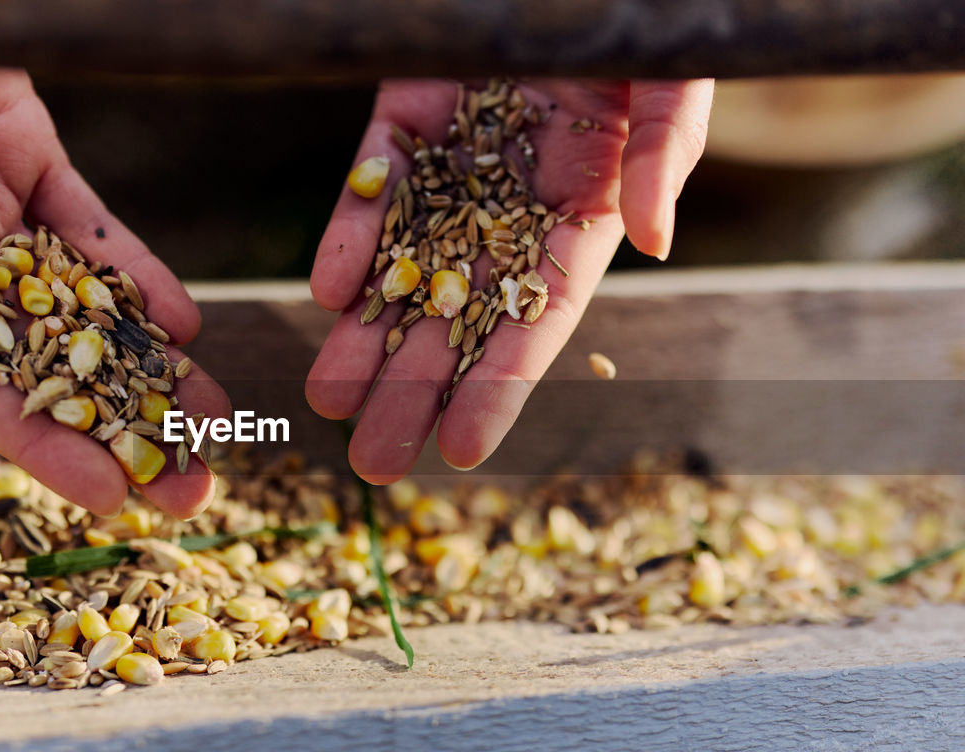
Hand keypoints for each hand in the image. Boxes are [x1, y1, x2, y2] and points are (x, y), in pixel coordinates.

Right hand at [0, 55, 227, 517]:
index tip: (111, 495)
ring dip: (145, 364)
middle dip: (116, 427)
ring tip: (208, 417)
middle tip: (188, 486)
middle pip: (42, 366)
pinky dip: (138, 275)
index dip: (40, 444)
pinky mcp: (30, 161)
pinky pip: (92, 232)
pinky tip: (186, 320)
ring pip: (81, 307)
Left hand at [306, 79, 712, 482]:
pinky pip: (375, 184)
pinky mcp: (407, 118)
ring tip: (325, 398)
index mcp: (584, 213)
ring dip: (363, 334)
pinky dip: (350, 234)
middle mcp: (512, 205)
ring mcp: (455, 164)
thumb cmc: (642, 17)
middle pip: (456, 312)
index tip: (462, 450)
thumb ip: (666, 155)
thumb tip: (658, 243)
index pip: (538, 318)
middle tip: (371, 462)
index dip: (501, 385)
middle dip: (413, 386)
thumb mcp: (672, 82)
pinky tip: (327, 292)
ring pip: (401, 265)